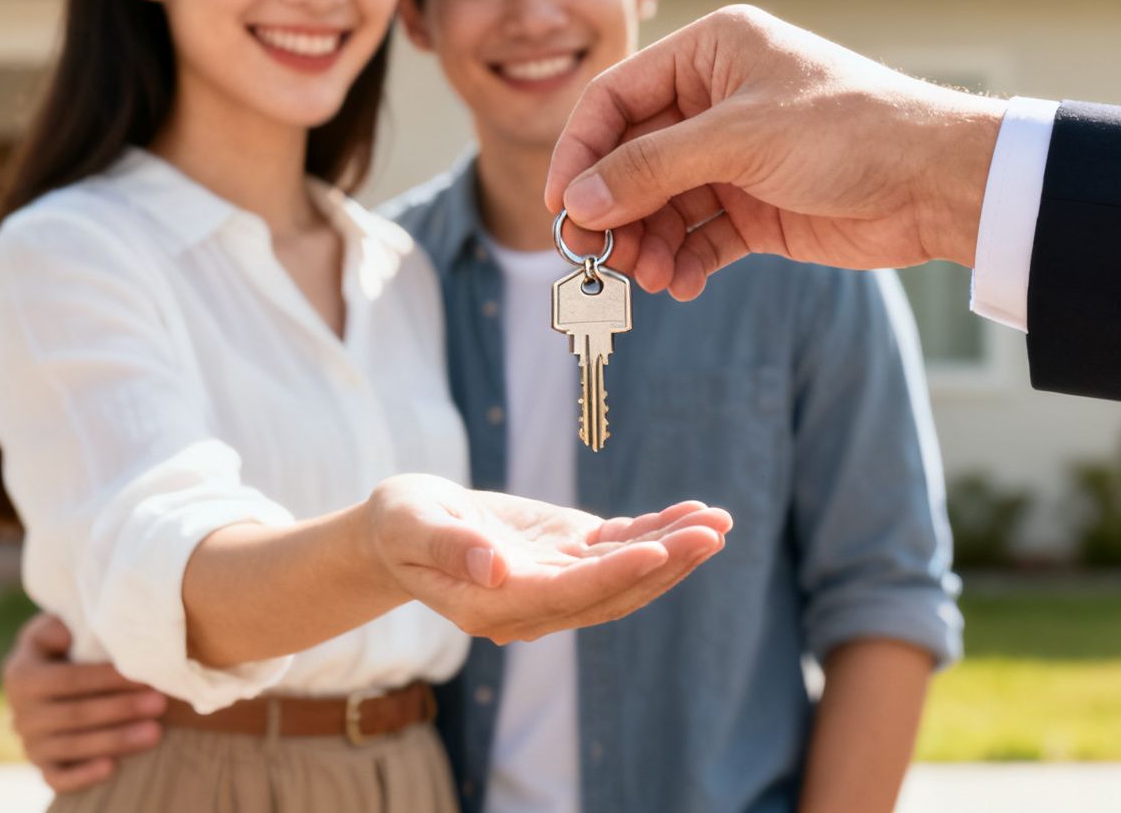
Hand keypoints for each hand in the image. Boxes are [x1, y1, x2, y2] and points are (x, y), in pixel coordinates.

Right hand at [1, 612, 167, 793]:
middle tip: (160, 703)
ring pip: (73, 746)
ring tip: (155, 732)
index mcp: (21, 676)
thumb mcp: (51, 629)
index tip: (146, 676)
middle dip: (121, 709)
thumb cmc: (60, 648)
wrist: (45, 684)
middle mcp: (20, 713)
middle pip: (75, 715)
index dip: (108, 680)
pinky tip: (112, 768)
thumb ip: (55, 626)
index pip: (69, 680)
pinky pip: (58, 777)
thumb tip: (66, 633)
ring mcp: (29, 743)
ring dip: (116, 740)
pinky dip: (83, 775)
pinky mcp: (41, 765)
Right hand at [366, 473, 732, 643]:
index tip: (656, 551)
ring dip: (675, 549)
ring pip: (626, 571)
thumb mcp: (409, 527)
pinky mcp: (568, 553)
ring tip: (719, 522)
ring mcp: (556, 579)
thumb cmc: (400, 525)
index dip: (614, 575)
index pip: (566, 595)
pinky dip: (659, 530)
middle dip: (665, 563)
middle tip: (712, 532)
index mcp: (494, 606)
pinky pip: (620, 546)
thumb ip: (448, 547)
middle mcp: (535, 602)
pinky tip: (695, 515)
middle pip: (611, 591)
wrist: (402, 529)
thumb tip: (493, 569)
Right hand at [544, 5, 1006, 299]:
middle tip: (598, 257)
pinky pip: (697, 236)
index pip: (617, 99)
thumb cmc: (849, 132)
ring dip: (646, 243)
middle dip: (614, 209)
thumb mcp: (739, 140)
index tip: (563, 206)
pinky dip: (683, 260)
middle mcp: (716, 100)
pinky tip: (682, 283)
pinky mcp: (756, 208)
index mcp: (711, 54)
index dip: (582, 151)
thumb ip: (651, 169)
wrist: (938, 183)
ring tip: (650, 278)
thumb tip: (578, 200)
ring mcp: (735, 157)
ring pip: (661, 204)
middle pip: (632, 158)